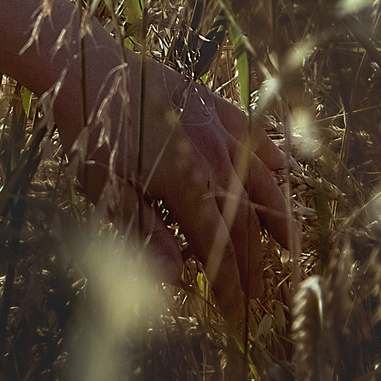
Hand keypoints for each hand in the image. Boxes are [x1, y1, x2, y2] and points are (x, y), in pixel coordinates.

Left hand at [47, 44, 296, 327]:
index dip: (229, 283)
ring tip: (291, 244)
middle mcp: (212, 158)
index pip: (217, 245)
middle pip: (243, 219)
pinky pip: (253, 132)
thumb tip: (176, 278)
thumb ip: (144, 233)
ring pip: (261, 178)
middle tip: (258, 294)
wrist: (89, 67)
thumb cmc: (93, 131)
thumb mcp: (107, 189)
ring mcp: (217, 128)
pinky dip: (272, 154)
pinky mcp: (212, 104)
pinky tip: (283, 167)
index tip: (237, 313)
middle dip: (252, 262)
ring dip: (277, 214)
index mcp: (186, 184)